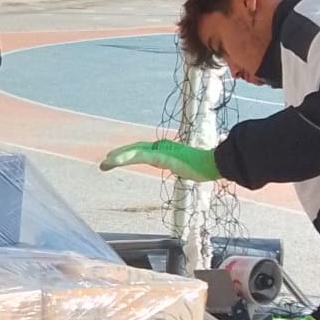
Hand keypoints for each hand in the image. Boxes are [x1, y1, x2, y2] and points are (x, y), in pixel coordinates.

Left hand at [99, 139, 220, 181]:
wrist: (215, 163)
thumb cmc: (207, 167)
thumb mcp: (190, 170)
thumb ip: (185, 168)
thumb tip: (189, 170)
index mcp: (166, 152)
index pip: (142, 152)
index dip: (128, 154)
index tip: (115, 160)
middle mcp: (161, 149)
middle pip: (135, 150)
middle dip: (119, 156)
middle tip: (104, 163)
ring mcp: (161, 151)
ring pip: (134, 152)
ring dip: (118, 157)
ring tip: (104, 163)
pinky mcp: (161, 155)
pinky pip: (139, 156)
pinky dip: (125, 157)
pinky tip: (113, 160)